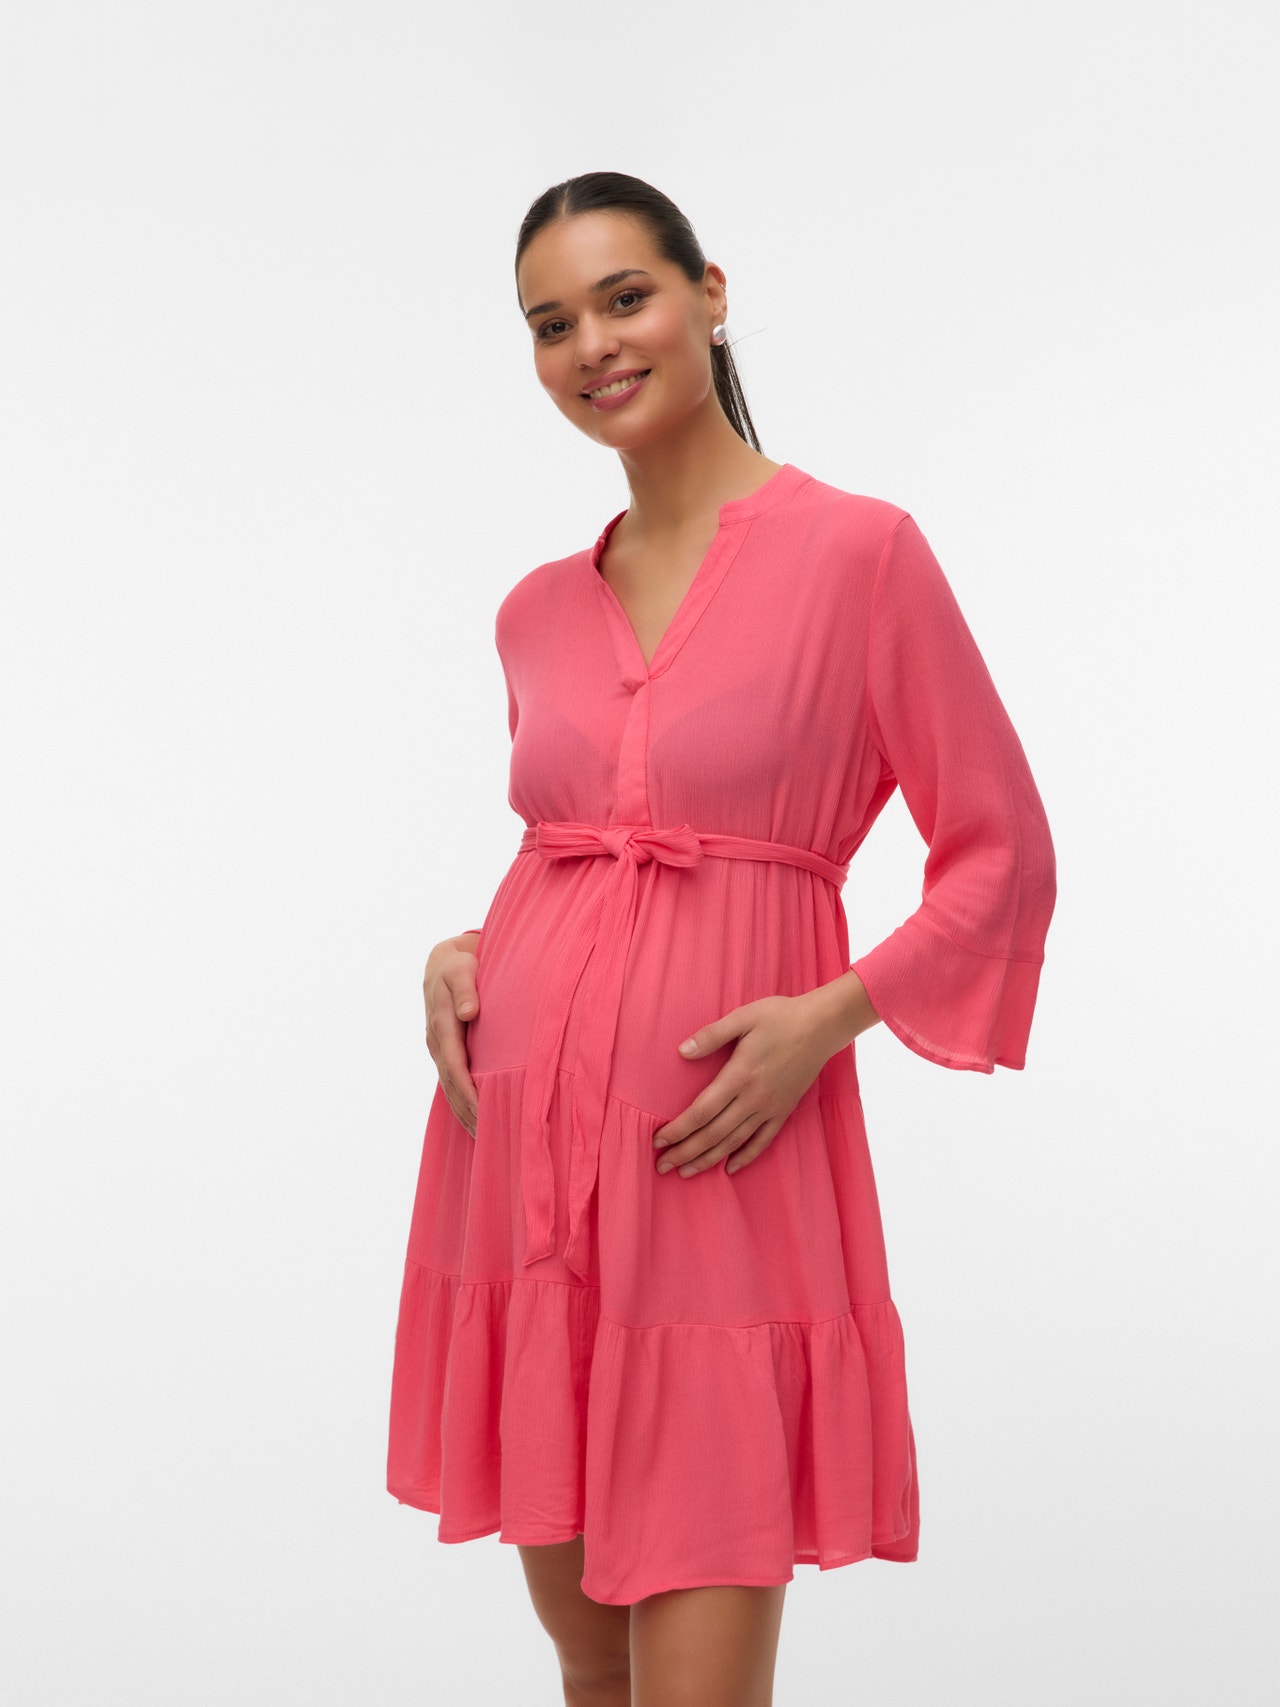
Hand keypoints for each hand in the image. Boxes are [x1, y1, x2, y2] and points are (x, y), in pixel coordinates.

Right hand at [423, 931, 481, 1136]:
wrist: (443, 963)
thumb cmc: (458, 965)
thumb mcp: (462, 969)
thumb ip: (466, 990)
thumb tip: (469, 1013)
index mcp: (442, 1026)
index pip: (456, 1066)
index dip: (469, 1091)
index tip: (484, 1112)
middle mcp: (437, 1043)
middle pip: (452, 1085)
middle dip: (469, 1111)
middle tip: (489, 1136)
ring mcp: (438, 1049)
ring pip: (449, 1089)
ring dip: (464, 1113)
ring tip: (483, 1138)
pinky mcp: (444, 1052)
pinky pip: (451, 1083)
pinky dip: (461, 1103)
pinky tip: (473, 1120)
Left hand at [652, 972, 878, 1178]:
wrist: (822, 1026)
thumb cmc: (780, 1016)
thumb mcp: (743, 1017)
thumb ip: (711, 1036)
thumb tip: (682, 1051)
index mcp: (740, 1075)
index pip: (702, 1111)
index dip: (679, 1129)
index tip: (658, 1140)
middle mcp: (754, 1098)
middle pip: (714, 1134)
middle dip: (686, 1152)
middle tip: (663, 1166)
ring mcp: (771, 1107)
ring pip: (735, 1142)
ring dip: (708, 1159)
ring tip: (686, 1173)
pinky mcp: (784, 1111)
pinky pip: (763, 1140)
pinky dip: (746, 1157)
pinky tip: (730, 1168)